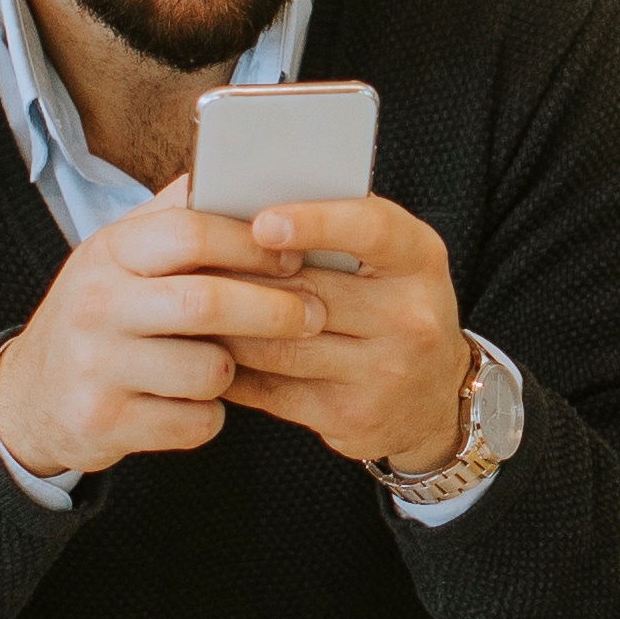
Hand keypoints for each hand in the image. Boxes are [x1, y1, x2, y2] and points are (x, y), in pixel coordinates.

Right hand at [0, 198, 327, 484]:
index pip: (190, 232)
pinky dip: (209, 416)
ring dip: (236, 370)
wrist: (32, 396)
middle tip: (315, 315)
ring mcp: (95, 368)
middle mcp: (94, 305)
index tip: (296, 254)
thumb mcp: (119, 255)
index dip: (253, 243)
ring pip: (209, 370)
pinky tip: (193, 403)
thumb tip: (243, 171)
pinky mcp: (106, 424)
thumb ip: (176, 216)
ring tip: (229, 364)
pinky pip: (195, 422)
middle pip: (207, 303)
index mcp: (107, 252)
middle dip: (275, 310)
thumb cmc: (100, 314)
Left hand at [211, 186, 476, 476]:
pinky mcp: (348, 416)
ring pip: (279, 344)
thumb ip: (336, 230)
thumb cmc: (392, 306)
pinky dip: (230, 368)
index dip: (315, 222)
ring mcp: (382, 372)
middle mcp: (410, 317)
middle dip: (241, 278)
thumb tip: (244, 203)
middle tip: (186, 261)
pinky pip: (270, 390)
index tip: (261, 221)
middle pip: (308, 293)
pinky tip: (204, 350)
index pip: (371, 230)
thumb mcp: (389, 260)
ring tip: (185, 304)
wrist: (434, 399)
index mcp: (419, 260)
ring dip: (226, 325)